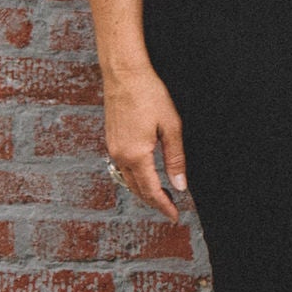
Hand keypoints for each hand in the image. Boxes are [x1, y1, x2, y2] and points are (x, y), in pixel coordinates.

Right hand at [102, 68, 189, 221]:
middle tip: (171, 211)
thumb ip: (175, 159)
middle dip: (154, 203)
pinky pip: (123, 169)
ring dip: (144, 192)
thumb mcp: (171, 127)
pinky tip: (146, 177)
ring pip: (128, 181)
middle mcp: (120, 156)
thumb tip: (180, 186)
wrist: (124, 74)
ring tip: (162, 198)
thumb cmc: (149, 95)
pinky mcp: (111, 141)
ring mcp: (113, 149)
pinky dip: (135, 179)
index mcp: (136, 155)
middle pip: (137, 190)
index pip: (151, 191)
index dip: (164, 206)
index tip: (175, 217)